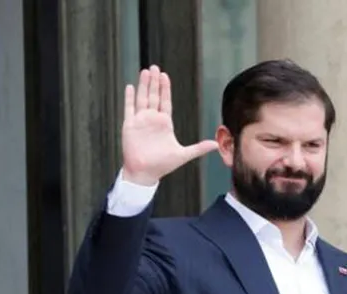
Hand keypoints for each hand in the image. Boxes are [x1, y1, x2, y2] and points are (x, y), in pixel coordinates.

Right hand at [121, 65, 218, 185]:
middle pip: (154, 96)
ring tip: (145, 72)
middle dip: (155, 82)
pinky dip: (130, 97)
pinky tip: (131, 86)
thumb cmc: (163, 165)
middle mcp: (153, 119)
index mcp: (165, 123)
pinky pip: (129, 108)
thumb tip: (217, 145)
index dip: (165, 88)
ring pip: (142, 98)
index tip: (165, 76)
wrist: (145, 173)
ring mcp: (141, 121)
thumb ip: (199, 148)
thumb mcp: (183, 154)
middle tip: (155, 67)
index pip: (165, 101)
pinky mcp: (130, 125)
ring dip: (144, 85)